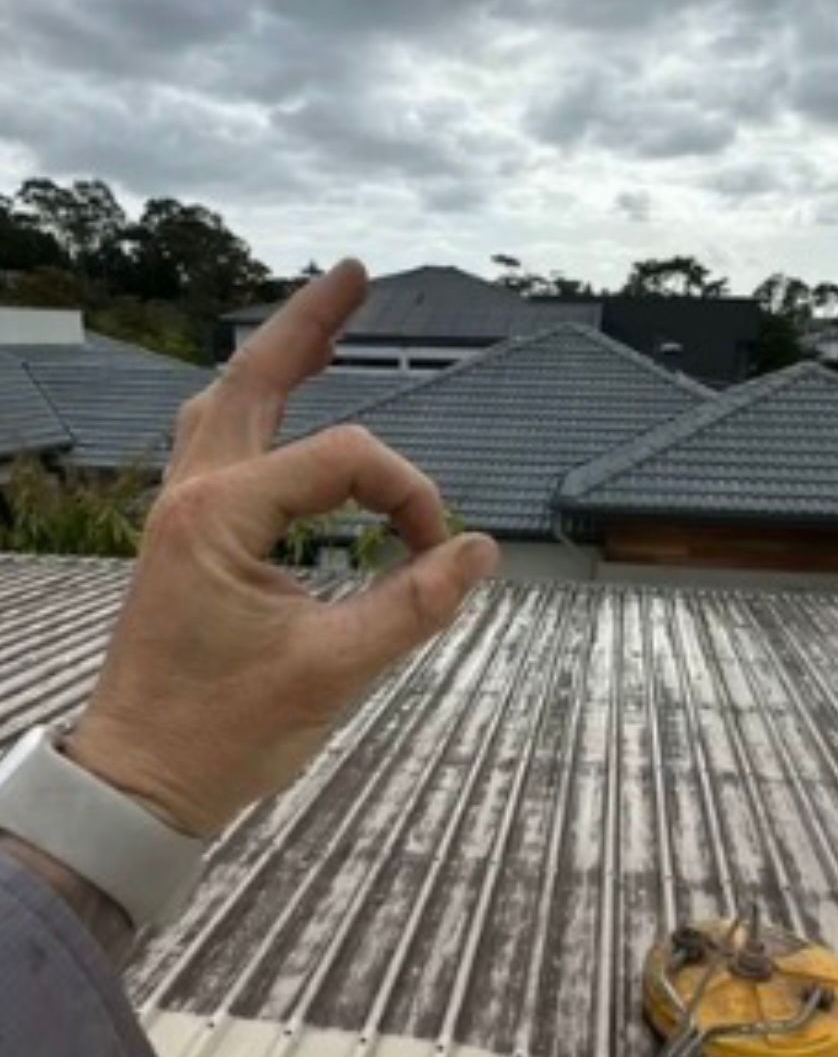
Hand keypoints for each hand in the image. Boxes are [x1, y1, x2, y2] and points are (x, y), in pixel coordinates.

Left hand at [63, 259, 499, 837]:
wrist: (140, 781)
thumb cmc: (223, 734)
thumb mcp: (332, 672)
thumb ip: (411, 607)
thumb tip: (478, 554)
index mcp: (222, 515)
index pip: (343, 461)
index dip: (408, 496)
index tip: (438, 553)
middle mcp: (191, 497)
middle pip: (251, 381)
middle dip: (307, 326)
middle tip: (355, 275)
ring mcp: (176, 516)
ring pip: (221, 408)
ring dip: (271, 366)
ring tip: (318, 330)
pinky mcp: (178, 542)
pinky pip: (211, 449)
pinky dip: (250, 416)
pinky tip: (275, 420)